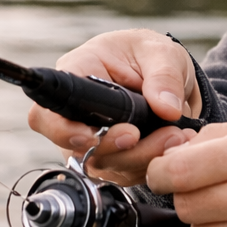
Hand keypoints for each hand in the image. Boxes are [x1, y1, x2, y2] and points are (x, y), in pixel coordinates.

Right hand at [26, 29, 201, 184]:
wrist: (171, 78)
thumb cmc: (153, 55)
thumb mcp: (163, 53)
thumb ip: (164, 76)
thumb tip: (166, 109)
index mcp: (79, 73)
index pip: (49, 110)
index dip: (63, 130)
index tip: (91, 137)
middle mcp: (78, 111)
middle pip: (74, 146)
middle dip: (113, 147)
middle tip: (142, 134)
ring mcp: (93, 138)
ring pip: (104, 164)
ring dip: (141, 156)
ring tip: (177, 135)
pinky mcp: (114, 158)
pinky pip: (126, 173)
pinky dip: (152, 163)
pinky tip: (175, 144)